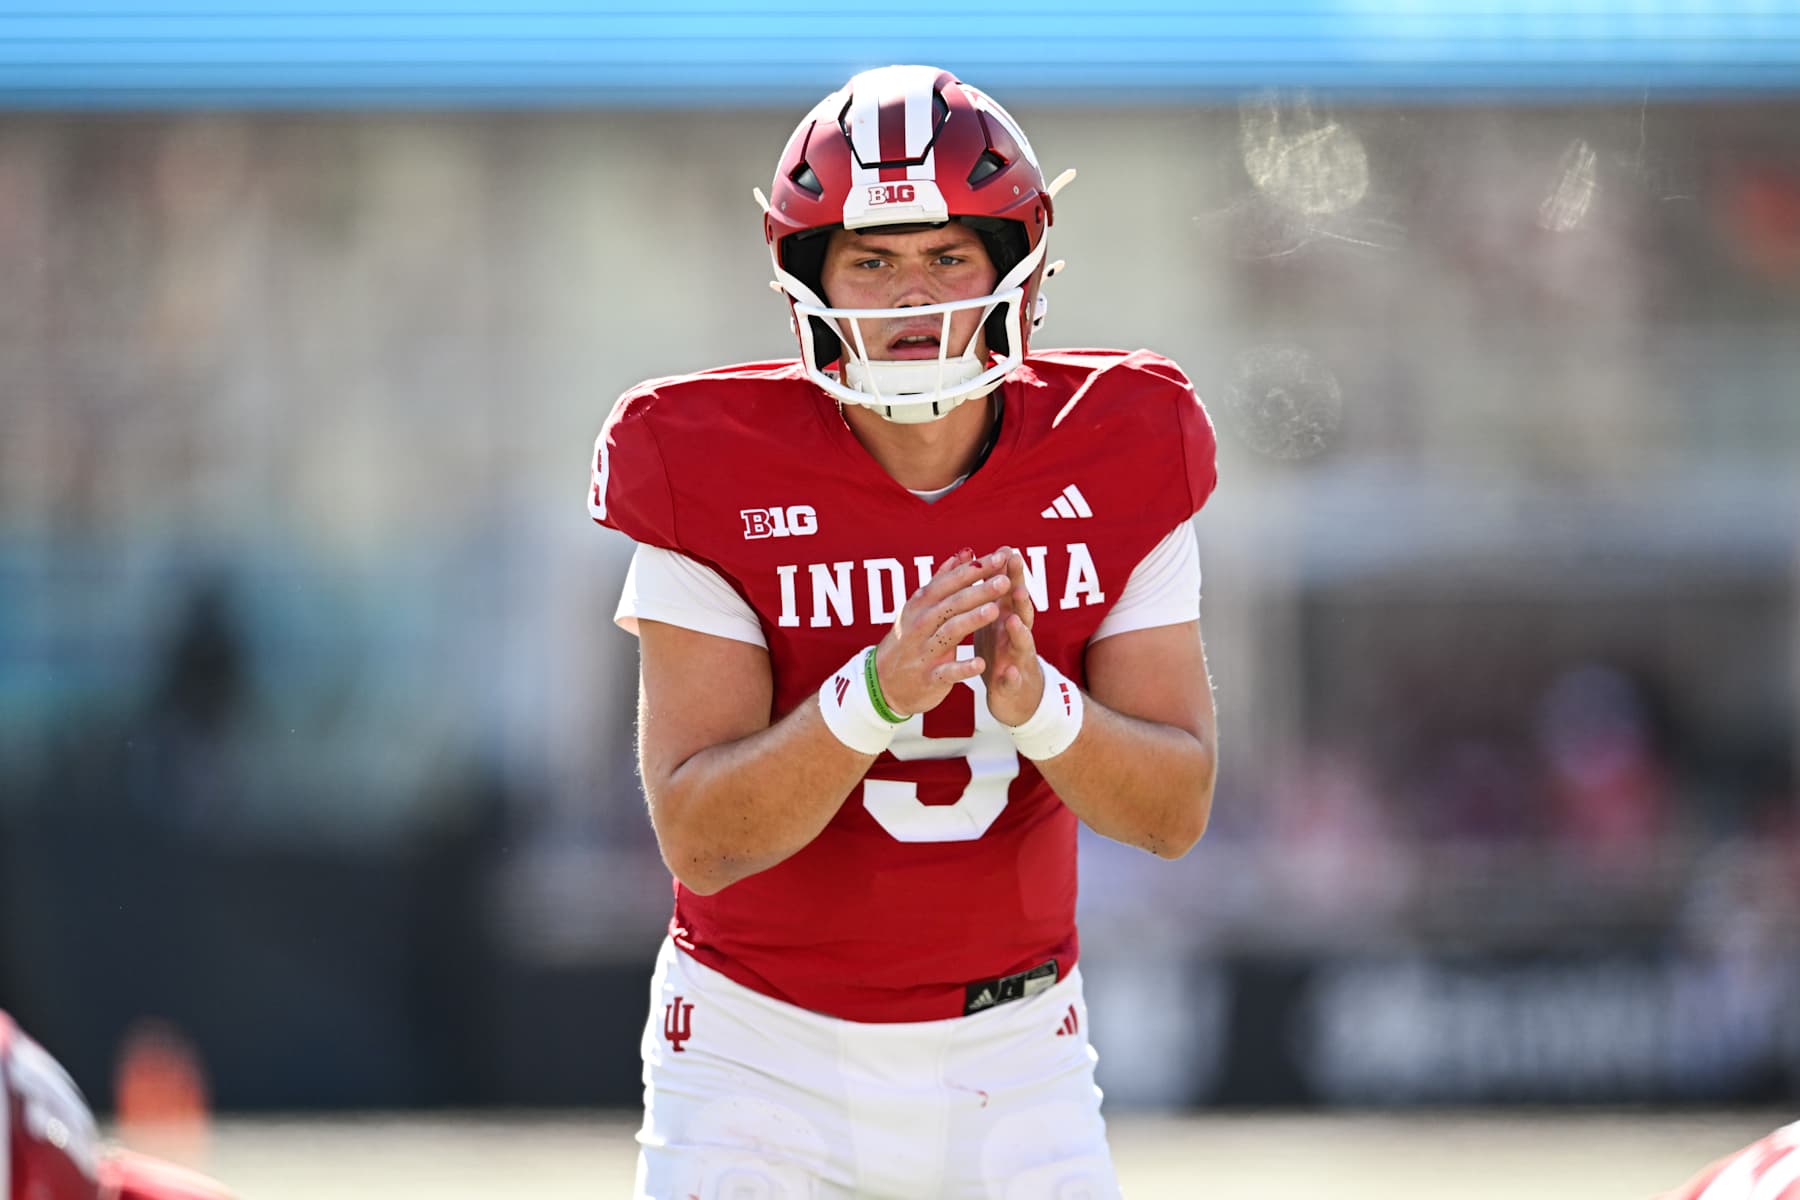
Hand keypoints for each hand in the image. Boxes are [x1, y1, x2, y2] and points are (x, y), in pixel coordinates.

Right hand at [874, 547, 1012, 717]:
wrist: (883, 682)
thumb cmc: (909, 638)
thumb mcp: (920, 606)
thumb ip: (945, 579)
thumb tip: (967, 551)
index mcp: (921, 604)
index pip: (950, 582)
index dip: (975, 570)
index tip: (1000, 557)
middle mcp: (921, 624)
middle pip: (953, 604)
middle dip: (979, 592)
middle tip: (1004, 581)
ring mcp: (925, 651)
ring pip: (950, 632)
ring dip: (972, 621)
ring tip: (995, 610)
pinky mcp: (930, 677)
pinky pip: (947, 672)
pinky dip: (963, 668)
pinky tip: (981, 663)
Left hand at [975, 547, 1043, 725]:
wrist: (1014, 695)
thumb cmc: (1001, 650)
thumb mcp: (996, 618)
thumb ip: (994, 592)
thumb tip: (992, 558)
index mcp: (1007, 617)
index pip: (1010, 591)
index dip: (1010, 572)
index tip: (1007, 550)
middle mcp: (1016, 635)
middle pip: (1021, 612)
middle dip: (1020, 596)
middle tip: (1015, 580)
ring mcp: (1018, 659)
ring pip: (1022, 644)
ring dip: (1019, 632)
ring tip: (1013, 620)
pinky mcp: (1012, 684)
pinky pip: (1013, 680)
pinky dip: (1012, 676)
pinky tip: (1009, 672)